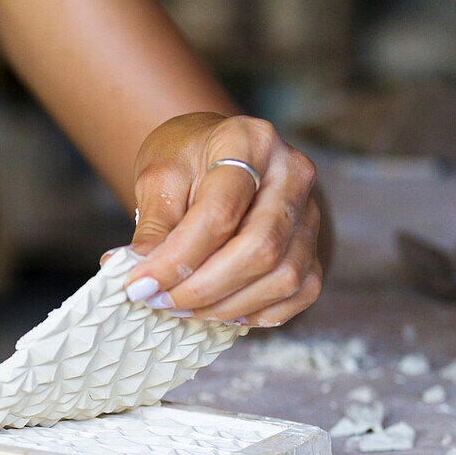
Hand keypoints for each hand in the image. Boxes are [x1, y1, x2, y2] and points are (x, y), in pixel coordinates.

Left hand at [119, 112, 322, 326]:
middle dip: (204, 288)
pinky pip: (300, 292)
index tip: (140, 285)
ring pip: (283, 277)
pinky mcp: (315, 246)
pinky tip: (219, 311)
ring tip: (183, 308)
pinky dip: (258, 312)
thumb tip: (142, 281)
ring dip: (227, 306)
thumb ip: (153, 229)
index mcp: (250, 142)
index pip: (221, 211)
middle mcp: (292, 174)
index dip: (179, 258)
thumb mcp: (158, 180)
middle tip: (161, 302)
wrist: (213, 156)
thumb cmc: (186, 162)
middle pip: (261, 247)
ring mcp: (310, 212)